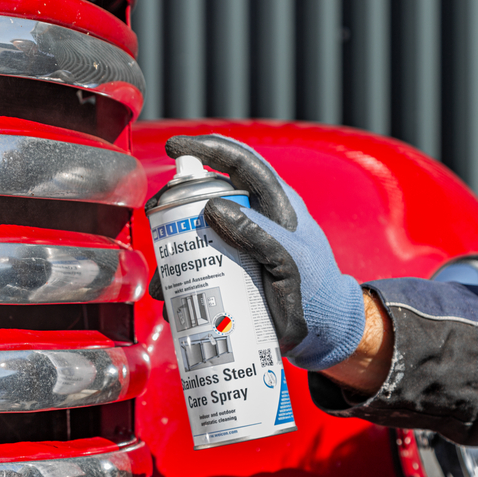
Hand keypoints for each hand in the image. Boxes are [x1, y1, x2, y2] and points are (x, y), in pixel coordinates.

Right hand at [148, 135, 365, 370]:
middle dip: (176, 205)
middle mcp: (253, 218)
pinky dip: (180, 283)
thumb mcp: (291, 260)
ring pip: (197, 235)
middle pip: (206, 196)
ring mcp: (240, 244)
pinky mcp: (230, 271)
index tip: (173, 147)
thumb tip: (212, 206)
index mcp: (275, 203)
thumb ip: (259, 234)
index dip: (207, 148)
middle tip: (156, 215)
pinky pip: (198, 268)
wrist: (322, 330)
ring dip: (173, 254)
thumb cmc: (316, 290)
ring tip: (163, 280)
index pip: (239, 162)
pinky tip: (171, 301)